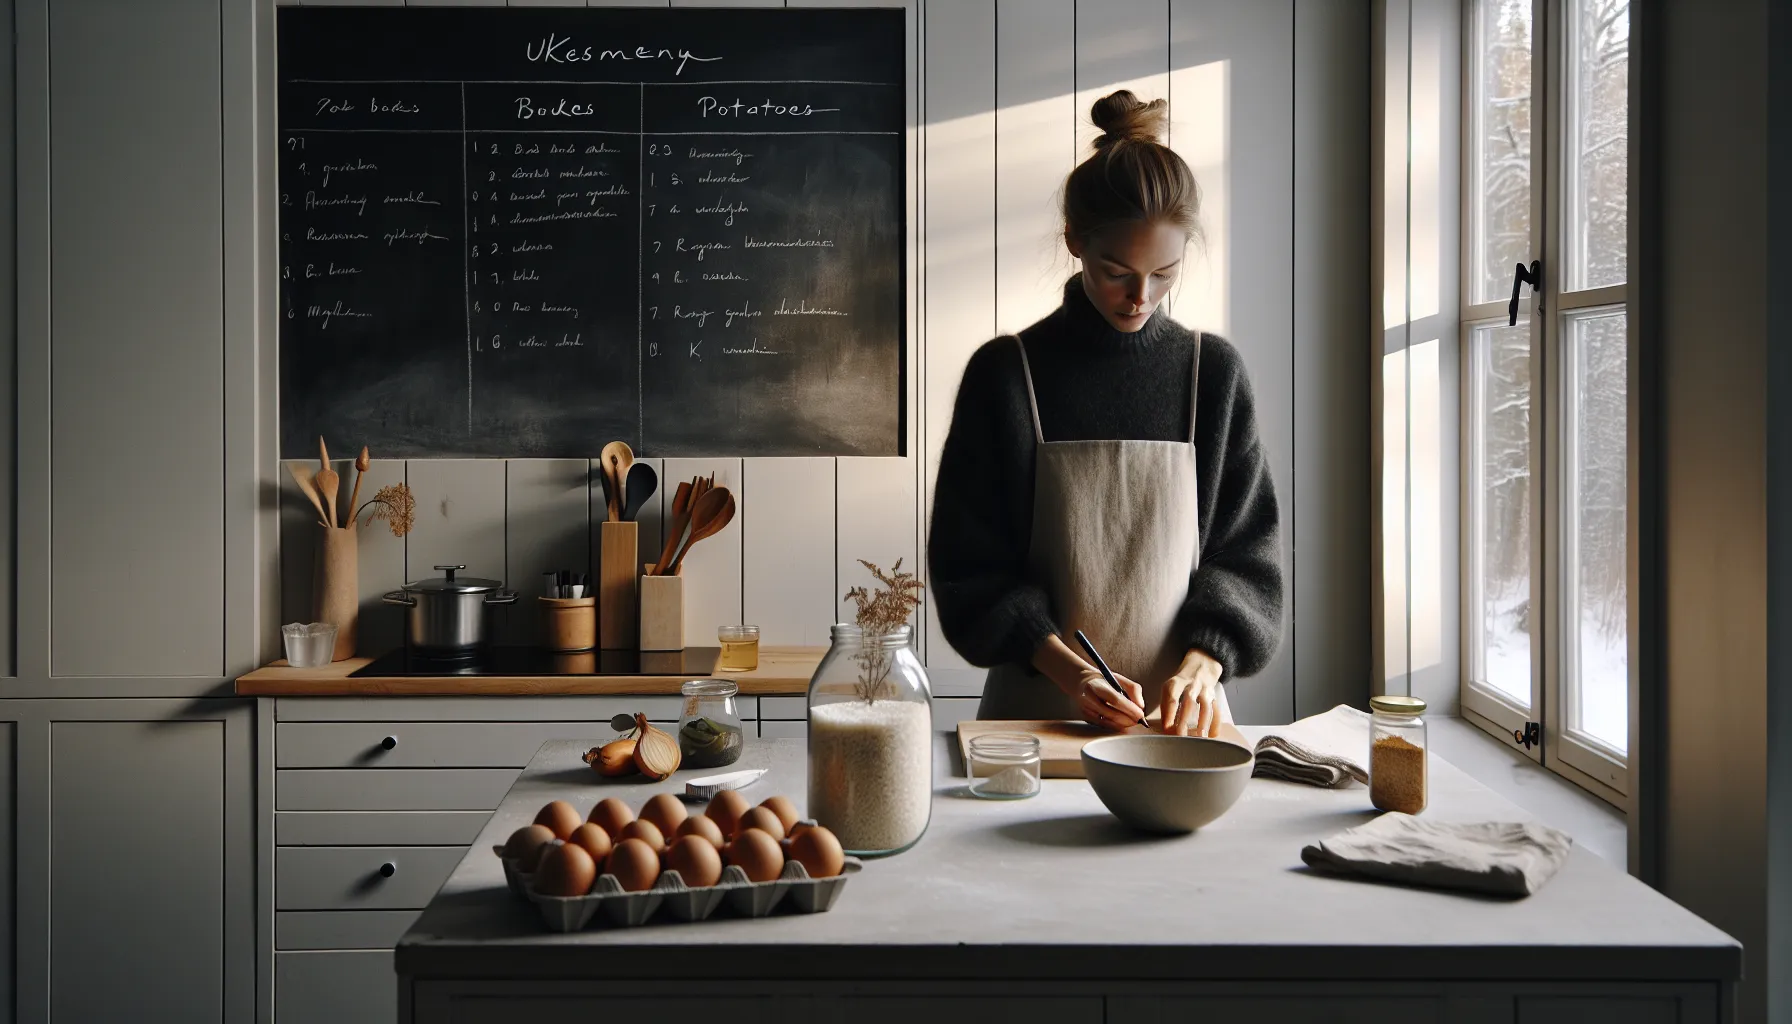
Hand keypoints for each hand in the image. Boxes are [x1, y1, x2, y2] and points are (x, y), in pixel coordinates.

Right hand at [1030, 634, 1145, 730]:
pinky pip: (1104, 725)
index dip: (1129, 708)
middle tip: (1139, 720)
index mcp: (1096, 685)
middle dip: (1128, 719)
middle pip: (1111, 713)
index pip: (1115, 699)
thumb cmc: (1104, 680)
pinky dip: (1115, 725)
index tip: (1141, 714)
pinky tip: (1122, 723)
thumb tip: (1141, 706)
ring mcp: (1086, 709)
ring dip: (1123, 724)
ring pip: (1108, 722)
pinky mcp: (1086, 717)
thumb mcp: (1119, 678)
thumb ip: (1133, 689)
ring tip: (1133, 721)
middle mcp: (1088, 698)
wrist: (1081, 682)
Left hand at [1157, 649, 1223, 736]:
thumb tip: (1165, 728)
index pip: (1172, 698)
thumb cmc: (1181, 683)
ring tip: (1200, 736)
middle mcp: (1191, 685)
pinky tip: (1212, 735)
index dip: (1169, 713)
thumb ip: (1166, 706)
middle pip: (1189, 702)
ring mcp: (1205, 690)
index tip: (1167, 728)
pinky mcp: (1214, 697)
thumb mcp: (1170, 688)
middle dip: (1185, 720)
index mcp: (1176, 683)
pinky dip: (1215, 723)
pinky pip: (1216, 710)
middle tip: (1181, 735)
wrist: (1201, 667)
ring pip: (1205, 705)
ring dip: (1203, 722)